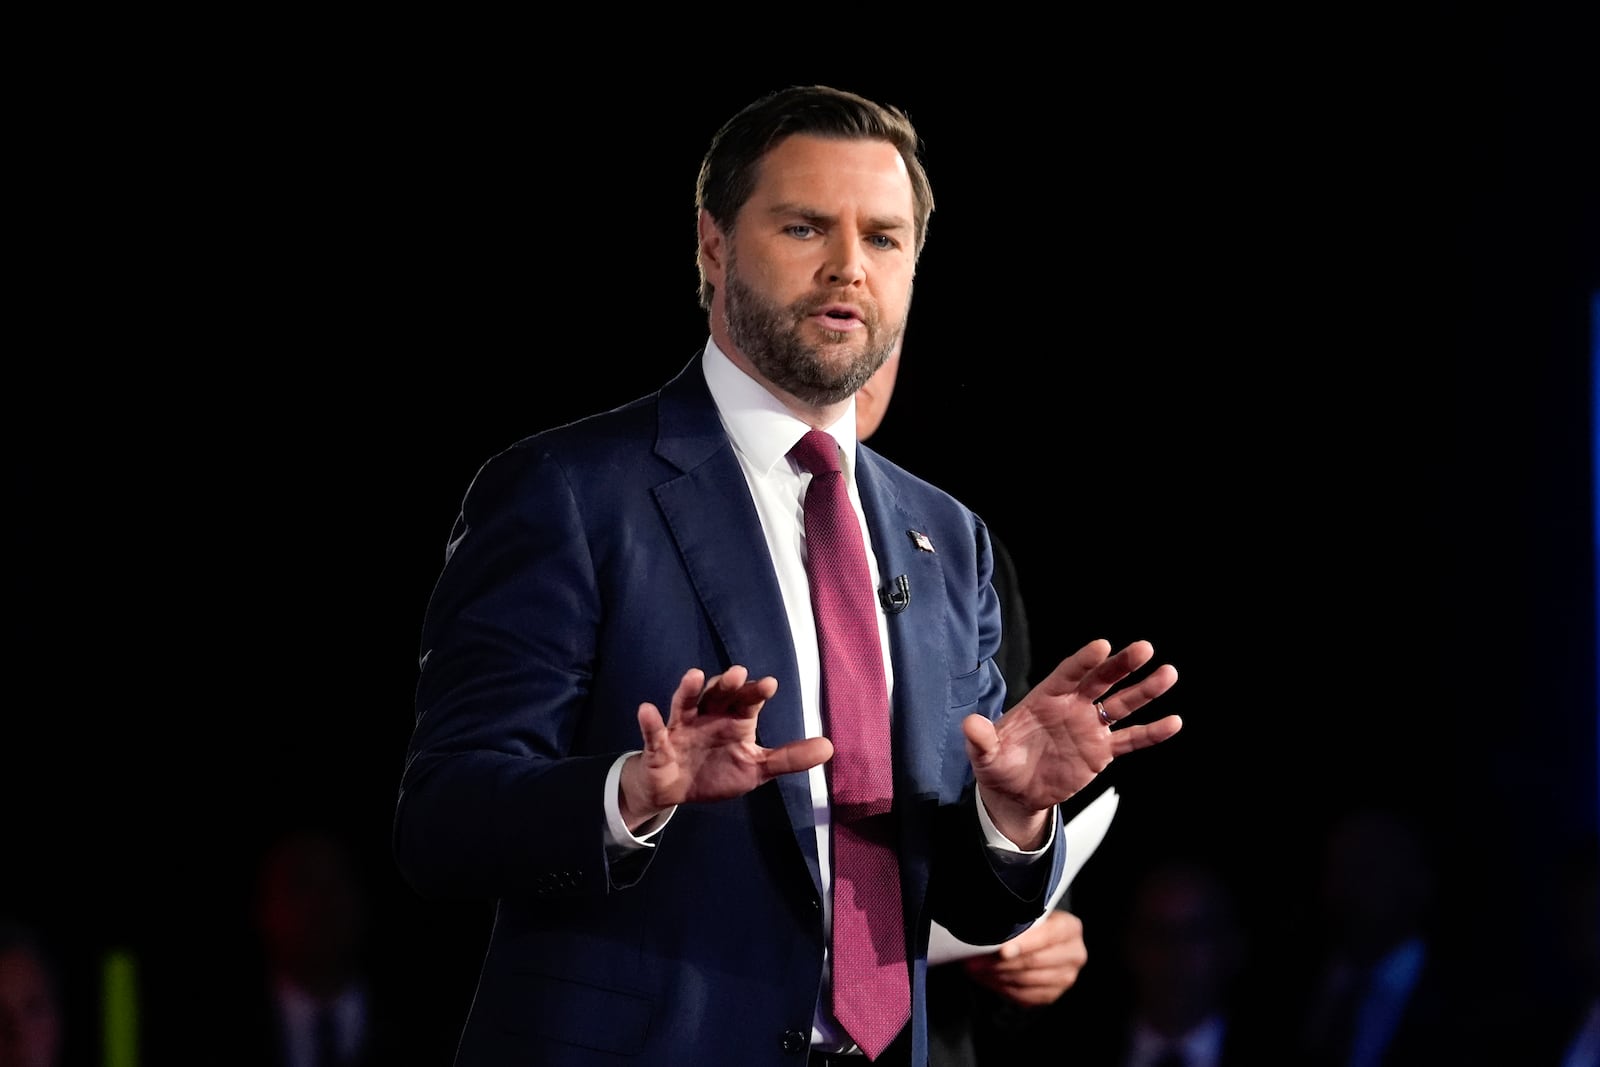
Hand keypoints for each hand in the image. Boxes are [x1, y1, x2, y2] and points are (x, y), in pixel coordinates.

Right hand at [620, 665, 833, 828]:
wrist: (675, 790)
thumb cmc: (717, 770)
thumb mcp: (756, 767)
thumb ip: (789, 758)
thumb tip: (829, 746)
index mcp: (734, 719)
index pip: (747, 701)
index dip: (756, 691)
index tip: (769, 684)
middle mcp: (709, 715)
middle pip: (717, 694)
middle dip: (726, 684)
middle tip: (737, 673)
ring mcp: (682, 728)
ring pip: (685, 703)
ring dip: (688, 690)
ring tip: (694, 676)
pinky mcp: (659, 744)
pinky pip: (654, 732)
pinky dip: (650, 722)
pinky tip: (646, 710)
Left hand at [962, 909, 1086, 1006]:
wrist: (1042, 939)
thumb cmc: (1032, 923)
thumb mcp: (1029, 913)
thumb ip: (1016, 919)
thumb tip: (989, 926)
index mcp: (1070, 928)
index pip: (1046, 937)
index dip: (1022, 944)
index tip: (1001, 951)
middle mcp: (1074, 954)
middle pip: (1033, 961)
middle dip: (1000, 963)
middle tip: (975, 961)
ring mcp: (1066, 977)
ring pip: (1026, 980)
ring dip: (996, 976)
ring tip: (975, 969)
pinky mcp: (1053, 994)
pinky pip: (1024, 996)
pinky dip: (1001, 987)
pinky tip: (987, 978)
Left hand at [964, 639, 1179, 844]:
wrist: (1014, 792)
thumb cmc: (999, 764)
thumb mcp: (984, 754)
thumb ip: (980, 739)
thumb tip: (970, 725)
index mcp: (1045, 699)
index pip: (1067, 674)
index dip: (1084, 661)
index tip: (1102, 646)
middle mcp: (1071, 707)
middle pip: (1100, 680)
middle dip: (1122, 664)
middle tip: (1144, 648)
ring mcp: (1089, 728)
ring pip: (1121, 705)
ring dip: (1145, 690)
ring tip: (1168, 674)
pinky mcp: (1101, 751)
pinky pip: (1130, 740)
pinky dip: (1151, 732)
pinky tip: (1174, 722)